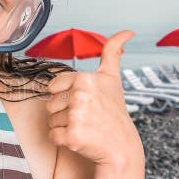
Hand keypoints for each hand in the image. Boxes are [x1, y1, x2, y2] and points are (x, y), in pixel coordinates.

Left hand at [45, 30, 143, 167]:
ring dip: (64, 126)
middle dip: (64, 112)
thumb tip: (127, 31)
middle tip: (86, 117)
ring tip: (85, 127)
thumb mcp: (112, 79)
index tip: (85, 101)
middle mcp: (80, 95)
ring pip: (51, 120)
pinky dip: (63, 140)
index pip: (53, 86)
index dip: (65, 96)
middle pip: (50, 104)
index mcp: (85, 78)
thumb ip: (112, 52)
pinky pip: (53, 136)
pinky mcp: (72, 136)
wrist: (122, 147)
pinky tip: (81, 139)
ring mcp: (76, 116)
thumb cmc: (113, 113)